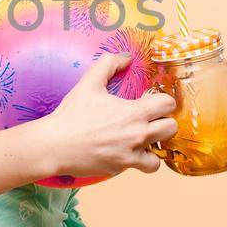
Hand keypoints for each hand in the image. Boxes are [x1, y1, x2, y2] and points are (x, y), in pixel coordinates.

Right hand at [37, 53, 177, 178]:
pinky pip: (142, 166)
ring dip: (154, 147)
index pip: (168, 104)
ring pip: (161, 154)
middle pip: (171, 128)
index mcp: (133, 112)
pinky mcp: (121, 168)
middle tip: (150, 121)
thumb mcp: (89, 83)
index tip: (152, 103)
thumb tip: (126, 57)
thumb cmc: (71, 115)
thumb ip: (109, 64)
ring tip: (142, 141)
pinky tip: (127, 153)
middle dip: (163, 122)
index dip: (162, 101)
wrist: (55, 144)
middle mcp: (137, 134)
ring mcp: (130, 154)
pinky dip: (139, 162)